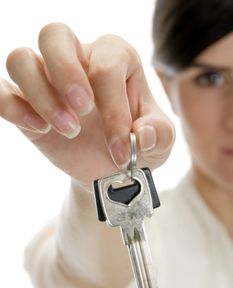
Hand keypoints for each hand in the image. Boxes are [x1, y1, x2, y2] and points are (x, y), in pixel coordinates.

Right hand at [1, 23, 174, 190]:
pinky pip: (3, 91)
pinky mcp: (26, 103)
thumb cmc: (133, 145)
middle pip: (54, 35)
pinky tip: (39, 129)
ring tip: (68, 130)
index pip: (107, 66)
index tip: (120, 149)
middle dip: (66, 73)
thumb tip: (142, 135)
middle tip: (83, 110)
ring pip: (20, 59)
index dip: (114, 110)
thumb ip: (160, 135)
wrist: (107, 167)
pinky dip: (13, 108)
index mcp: (115, 59)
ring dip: (40, 95)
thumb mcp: (159, 143)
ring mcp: (48, 80)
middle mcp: (78, 60)